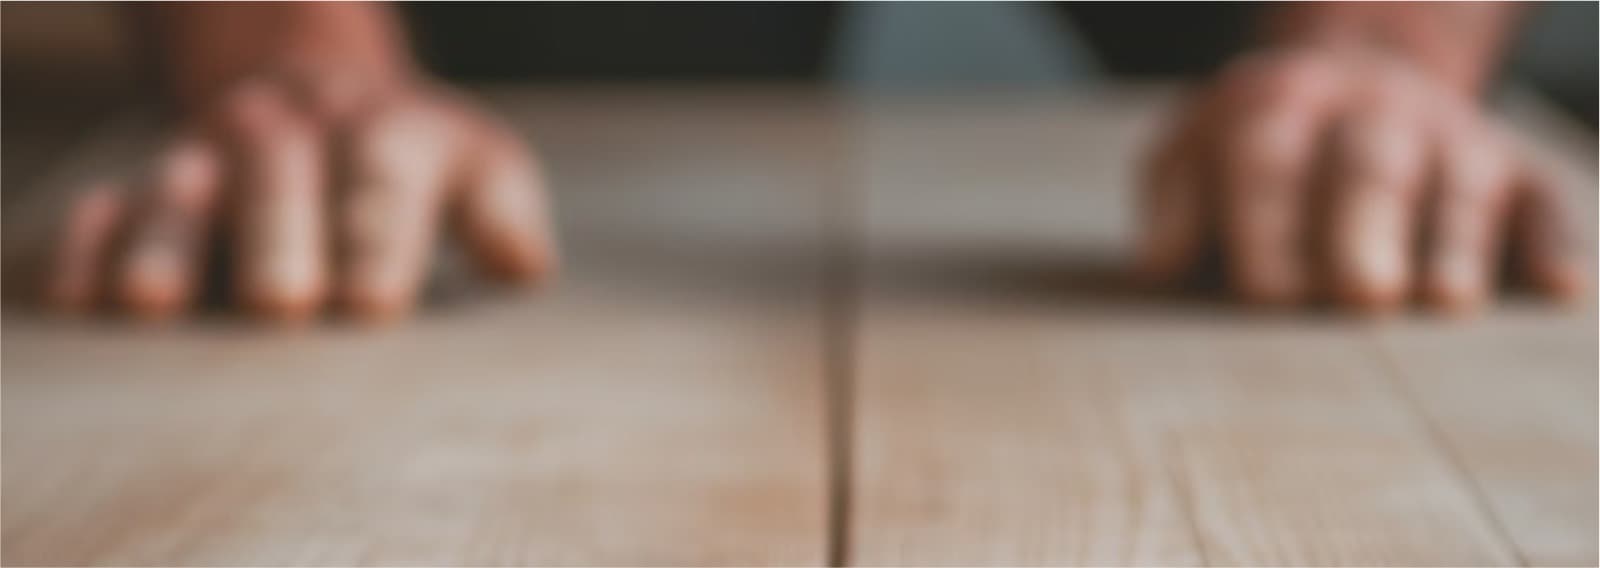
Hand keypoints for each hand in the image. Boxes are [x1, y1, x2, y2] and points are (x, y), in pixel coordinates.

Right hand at [47, 64, 556, 323]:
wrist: (319, 99)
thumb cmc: (412, 166)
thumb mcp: (475, 167)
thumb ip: (501, 211)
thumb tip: (524, 265)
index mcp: (381, 134)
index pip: (381, 177)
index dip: (377, 234)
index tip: (375, 303)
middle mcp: (288, 136)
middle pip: (278, 176)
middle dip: (278, 235)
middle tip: (281, 304)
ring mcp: (208, 162)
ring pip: (182, 190)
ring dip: (169, 241)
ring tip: (156, 302)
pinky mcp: (142, 193)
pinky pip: (104, 213)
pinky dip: (89, 249)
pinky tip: (82, 300)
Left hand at [1137, 46, 1582, 313]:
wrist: (1359, 75)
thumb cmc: (1258, 153)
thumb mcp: (1193, 154)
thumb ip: (1172, 205)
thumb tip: (1154, 269)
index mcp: (1278, 105)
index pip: (1266, 161)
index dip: (1268, 225)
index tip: (1267, 296)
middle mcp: (1371, 112)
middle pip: (1368, 169)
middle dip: (1363, 230)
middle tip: (1360, 296)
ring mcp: (1451, 139)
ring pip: (1458, 189)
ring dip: (1452, 245)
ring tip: (1443, 304)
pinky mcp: (1518, 171)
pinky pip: (1544, 204)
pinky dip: (1554, 245)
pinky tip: (1558, 292)